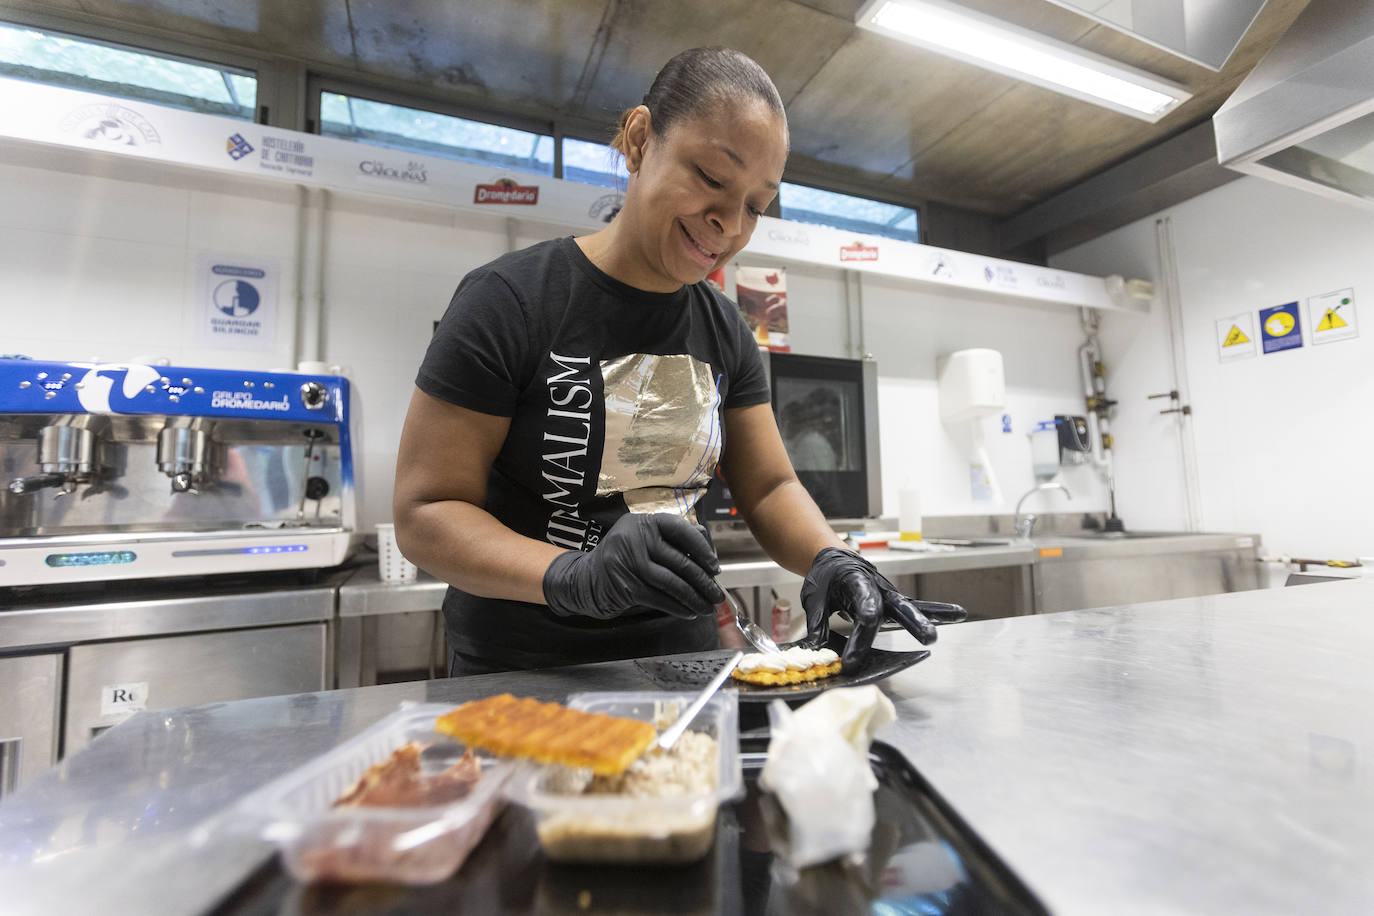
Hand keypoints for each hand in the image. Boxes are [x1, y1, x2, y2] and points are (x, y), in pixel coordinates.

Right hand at [543, 513, 723, 620]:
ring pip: (672, 583)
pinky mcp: (626, 585)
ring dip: (694, 598)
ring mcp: (629, 562)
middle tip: (717, 595)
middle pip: (679, 560)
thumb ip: (671, 538)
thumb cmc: (624, 557)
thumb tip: (707, 544)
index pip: (680, 529)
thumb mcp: (643, 539)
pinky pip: (660, 598)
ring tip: (707, 608)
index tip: (715, 567)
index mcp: (644, 522)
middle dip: (703, 581)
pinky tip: (689, 612)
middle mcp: (635, 538)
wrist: (587, 579)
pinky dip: (678, 607)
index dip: (701, 548)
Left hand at [799, 547, 966, 666]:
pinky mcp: (895, 603)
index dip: (859, 640)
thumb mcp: (814, 598)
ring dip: (932, 617)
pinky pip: (918, 607)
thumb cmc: (825, 578)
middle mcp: (879, 588)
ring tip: (956, 619)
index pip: (864, 613)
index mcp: (856, 583)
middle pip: (898, 607)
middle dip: (913, 623)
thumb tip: (817, 652)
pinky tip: (958, 615)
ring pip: (912, 607)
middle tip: (929, 639)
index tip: (852, 663)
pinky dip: (938, 611)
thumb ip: (818, 625)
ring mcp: (889, 596)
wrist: (834, 559)